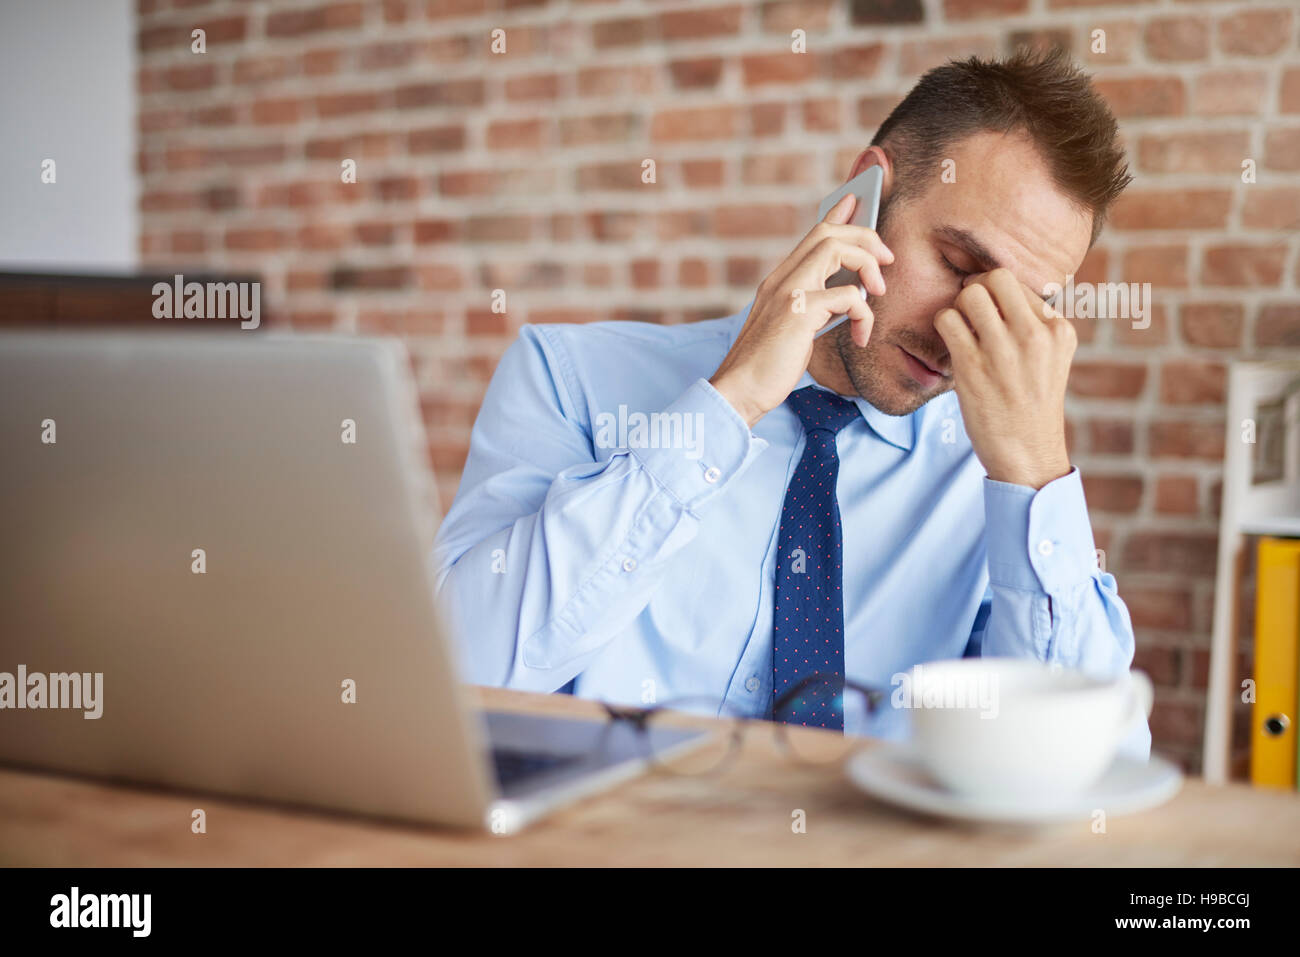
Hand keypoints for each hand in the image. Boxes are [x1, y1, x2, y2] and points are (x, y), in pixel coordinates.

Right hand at [709, 193, 893, 427]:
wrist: (739, 392)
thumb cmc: (767, 367)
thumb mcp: (791, 329)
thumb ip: (811, 306)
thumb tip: (844, 296)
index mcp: (778, 282)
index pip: (812, 236)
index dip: (837, 214)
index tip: (856, 199)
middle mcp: (781, 279)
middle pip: (828, 233)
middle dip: (865, 237)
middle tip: (886, 259)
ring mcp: (788, 293)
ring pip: (837, 249)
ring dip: (868, 265)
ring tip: (878, 292)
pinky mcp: (799, 313)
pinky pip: (848, 295)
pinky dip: (864, 314)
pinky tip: (861, 337)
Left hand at [933, 268, 1074, 489]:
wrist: (1027, 453)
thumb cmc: (1032, 404)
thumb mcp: (1052, 359)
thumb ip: (1035, 325)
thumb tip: (1000, 292)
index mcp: (1058, 330)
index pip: (1021, 284)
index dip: (998, 294)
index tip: (991, 314)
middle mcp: (1035, 335)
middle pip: (996, 278)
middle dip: (977, 289)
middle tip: (969, 311)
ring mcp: (1003, 350)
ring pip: (969, 295)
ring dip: (958, 308)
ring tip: (962, 330)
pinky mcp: (972, 367)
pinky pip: (947, 320)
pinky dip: (943, 326)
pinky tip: (951, 346)